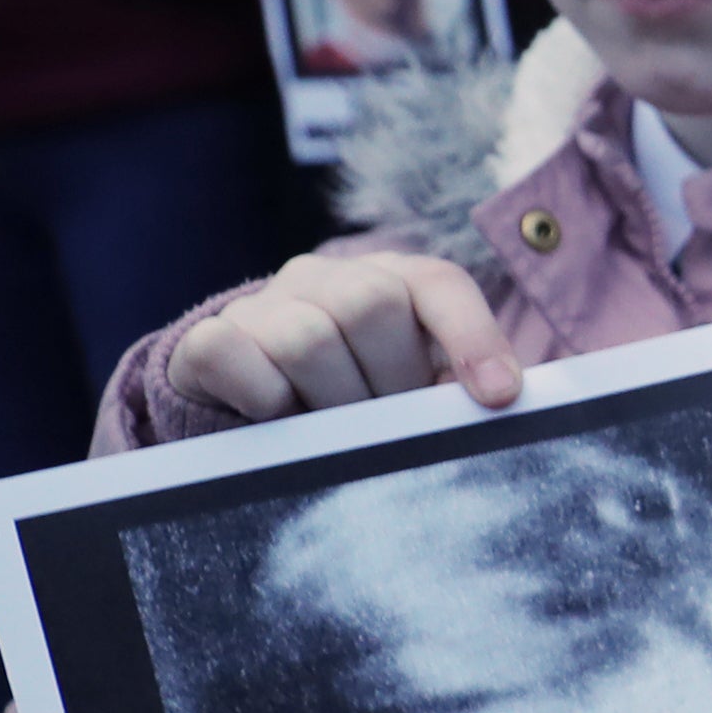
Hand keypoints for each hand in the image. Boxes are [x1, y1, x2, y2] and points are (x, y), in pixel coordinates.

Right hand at [163, 249, 524, 418]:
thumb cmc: (351, 408)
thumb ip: (449, 395)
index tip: (499, 397)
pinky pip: (232, 357)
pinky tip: (278, 423)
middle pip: (370, 303)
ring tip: (333, 434)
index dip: (474, 335)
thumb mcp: (408, 396)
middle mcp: (323, 278)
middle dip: (389, 381)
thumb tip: (503, 407)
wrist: (241, 411)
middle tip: (385, 427)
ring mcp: (262, 305)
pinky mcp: (207, 340)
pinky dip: (263, 400)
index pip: (438, 284)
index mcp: (389, 283)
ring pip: (307, 337)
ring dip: (329, 403)